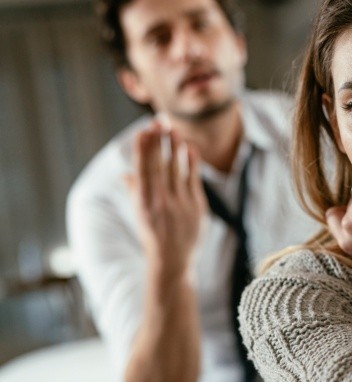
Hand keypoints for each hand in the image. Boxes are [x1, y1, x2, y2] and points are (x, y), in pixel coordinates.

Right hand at [124, 122, 206, 280]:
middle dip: (159, 143)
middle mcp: (161, 202)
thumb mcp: (139, 214)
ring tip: (173, 129)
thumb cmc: (153, 235)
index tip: (143, 131)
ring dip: (175, 147)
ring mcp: (180, 204)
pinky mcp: (197, 206)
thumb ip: (135, 192)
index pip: (143, 171)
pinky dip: (191, 163)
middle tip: (158, 121)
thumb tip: (125, 173)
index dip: (143, 150)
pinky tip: (189, 148)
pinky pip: (193, 179)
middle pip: (160, 166)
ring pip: (177, 169)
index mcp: (143, 203)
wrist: (173, 260)